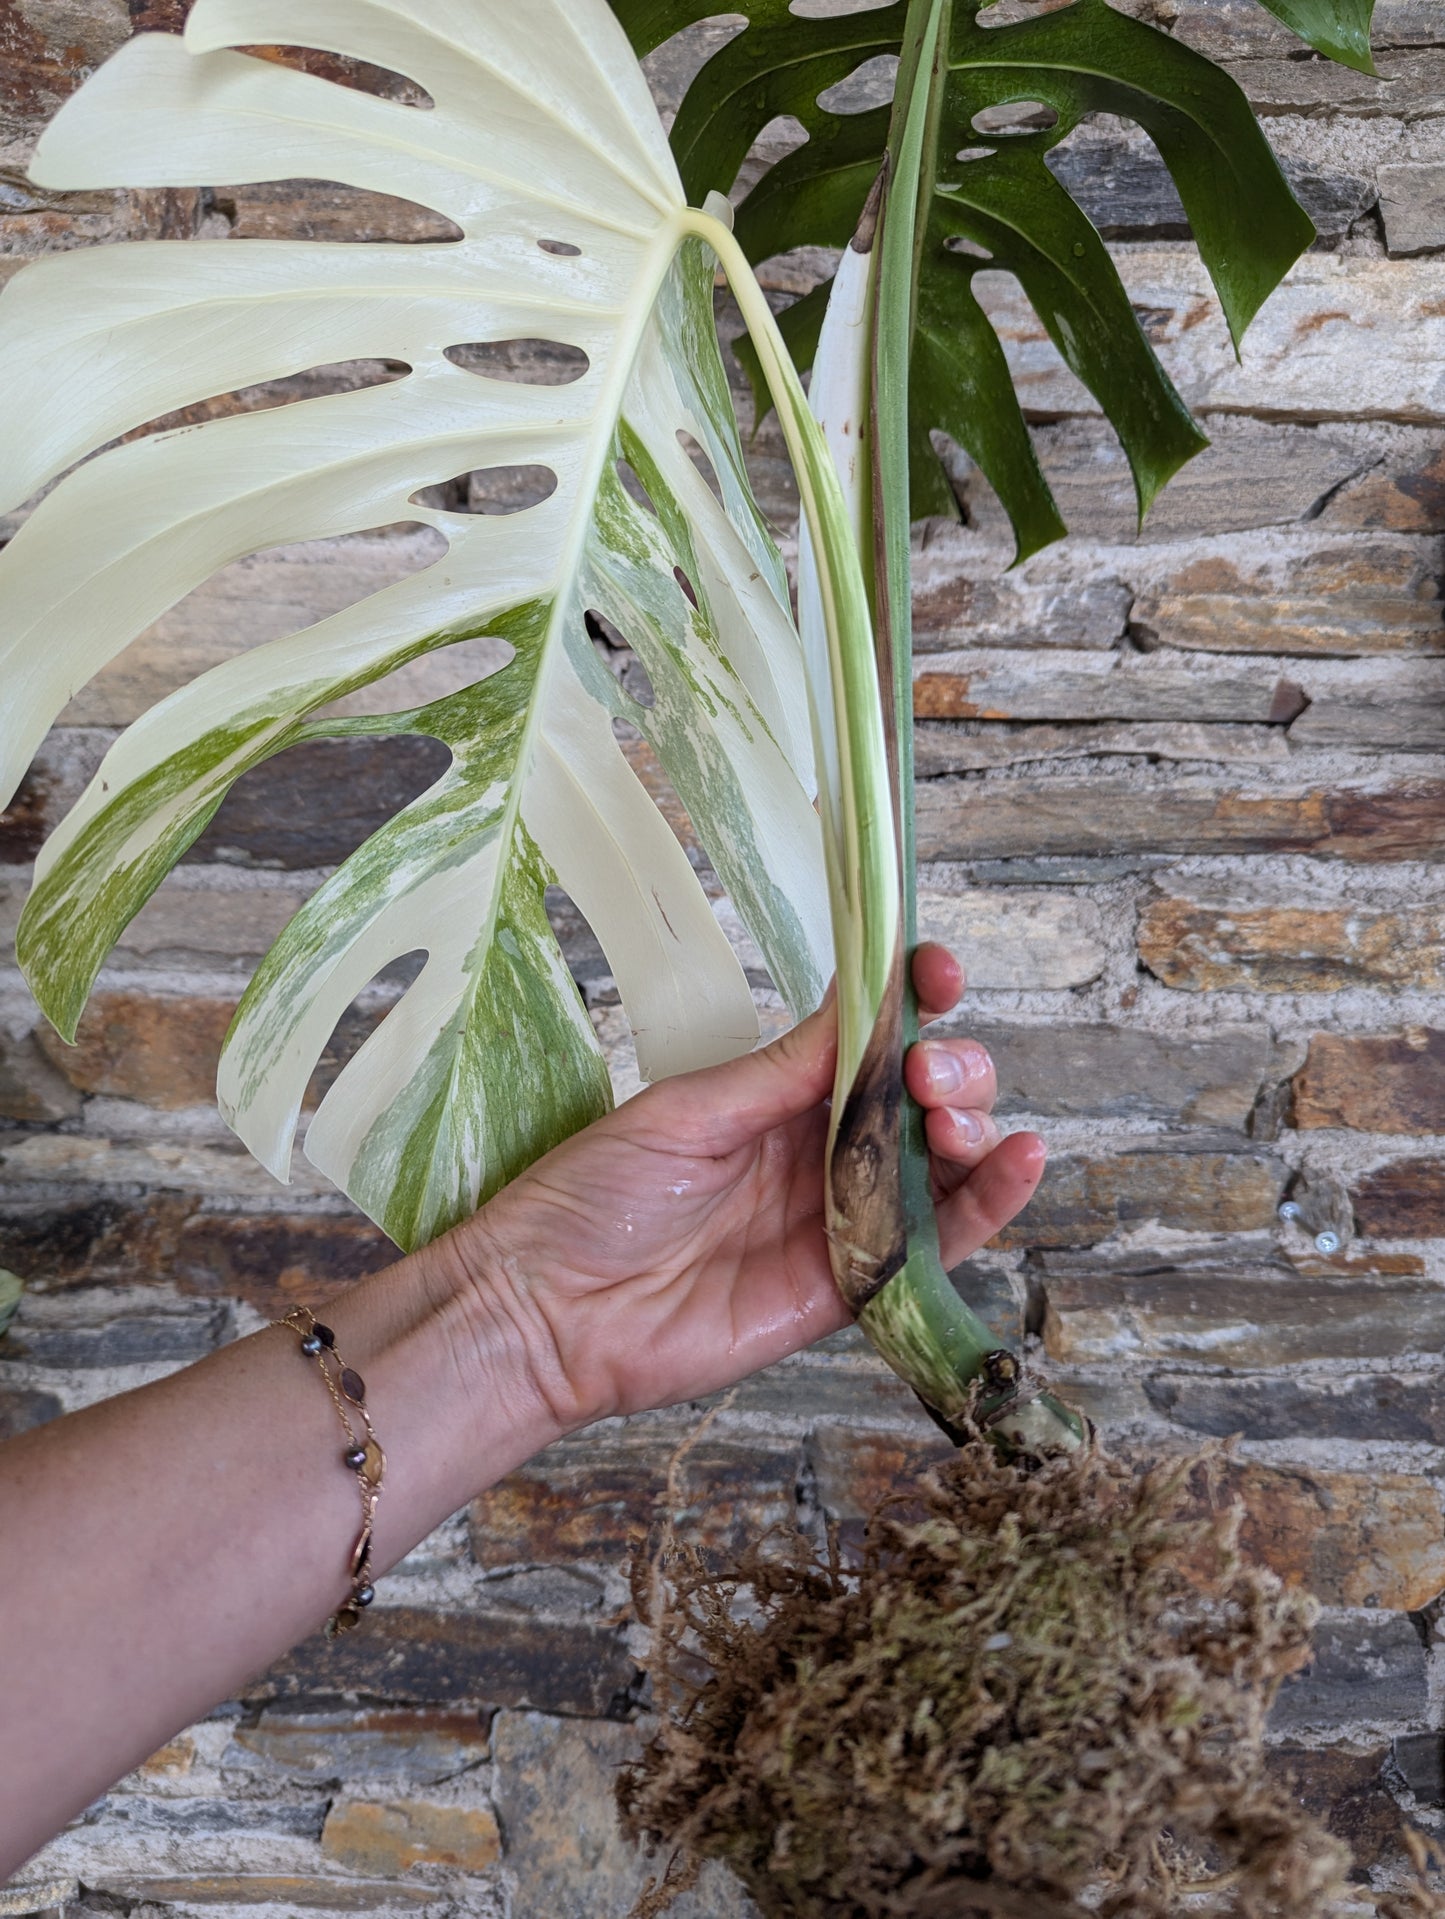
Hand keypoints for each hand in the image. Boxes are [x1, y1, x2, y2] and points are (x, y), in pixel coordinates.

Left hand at [442, 946, 1044, 1432]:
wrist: (546, 1310)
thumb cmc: (595, 1198)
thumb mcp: (691, 1111)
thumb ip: (787, 1070)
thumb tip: (865, 996)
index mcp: (780, 1097)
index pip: (871, 1039)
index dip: (915, 1001)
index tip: (935, 972)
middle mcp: (823, 1153)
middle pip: (924, 1097)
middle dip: (950, 1068)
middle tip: (925, 1075)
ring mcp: (844, 1220)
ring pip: (944, 1164)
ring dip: (974, 1125)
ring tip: (954, 1116)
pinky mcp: (854, 1289)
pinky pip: (939, 1245)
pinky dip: (990, 1204)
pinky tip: (1021, 1159)